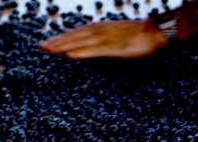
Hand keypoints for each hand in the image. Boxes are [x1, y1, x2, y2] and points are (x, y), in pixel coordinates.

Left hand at [38, 20, 166, 59]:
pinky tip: (72, 56)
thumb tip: (92, 49)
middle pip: (76, 36)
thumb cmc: (140, 38)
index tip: (46, 43)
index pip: (77, 33)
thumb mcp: (119, 39)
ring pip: (82, 42)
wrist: (157, 33)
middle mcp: (102, 32)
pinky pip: (97, 51)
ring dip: (65, 46)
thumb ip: (105, 43)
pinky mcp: (117, 48)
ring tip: (50, 50)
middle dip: (58, 42)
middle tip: (40, 47)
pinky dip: (83, 53)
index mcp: (101, 29)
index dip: (61, 37)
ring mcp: (109, 39)